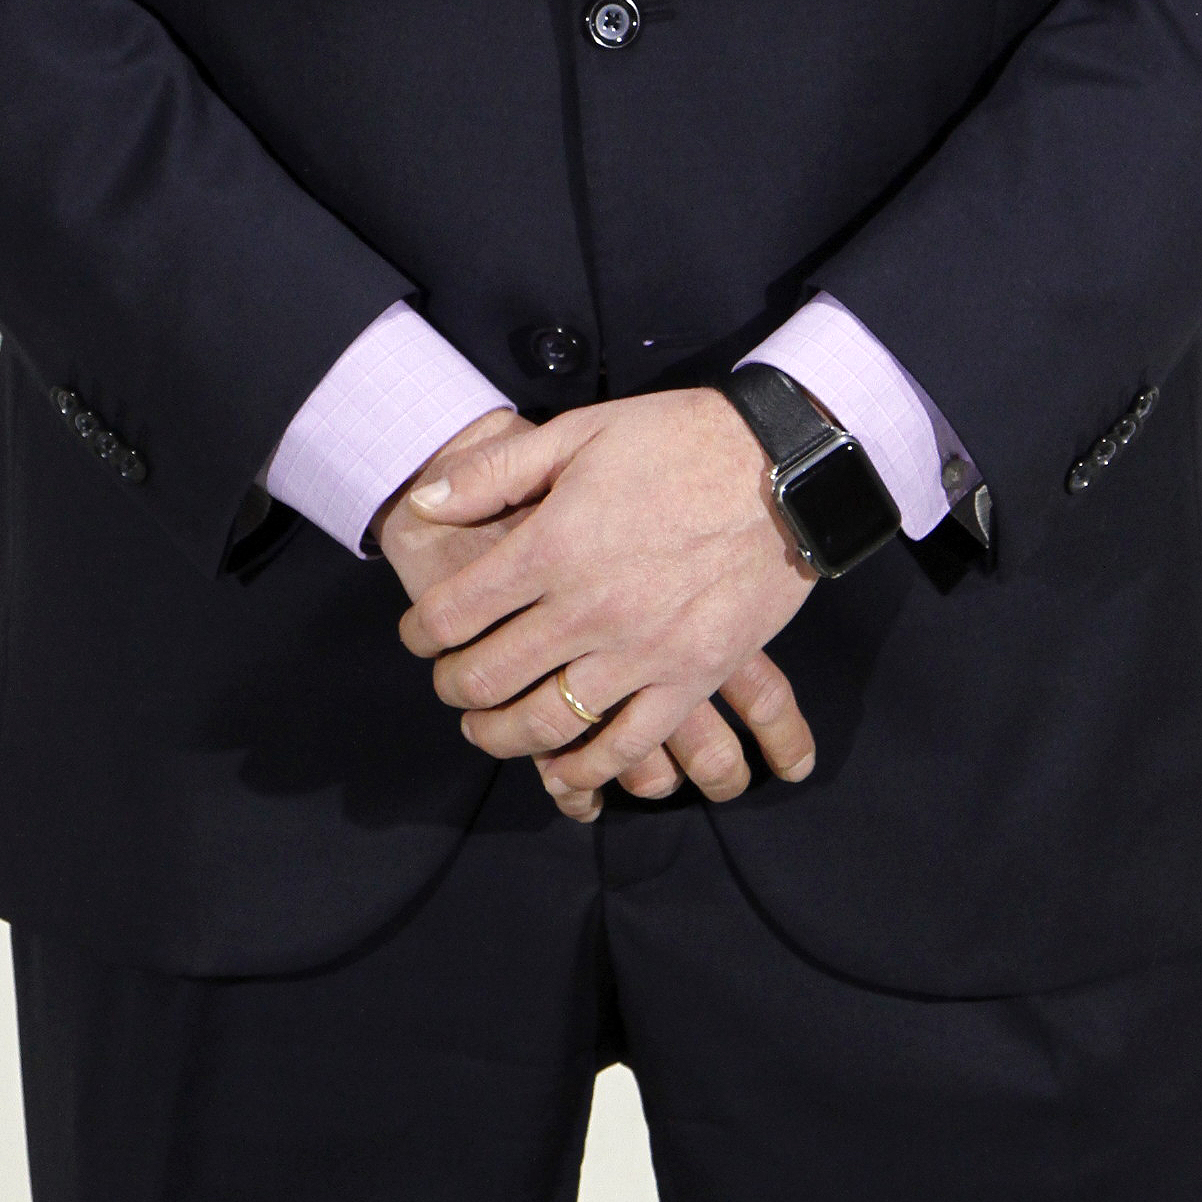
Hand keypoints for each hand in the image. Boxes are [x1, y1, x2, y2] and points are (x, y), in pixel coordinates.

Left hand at [398, 389, 819, 805]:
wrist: (783, 467)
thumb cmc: (677, 439)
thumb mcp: (579, 432)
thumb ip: (494, 470)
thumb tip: (423, 501)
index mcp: (553, 545)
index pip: (455, 612)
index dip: (421, 630)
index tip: (418, 633)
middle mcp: (588, 608)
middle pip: (489, 677)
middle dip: (453, 687)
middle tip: (447, 682)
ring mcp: (642, 652)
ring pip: (546, 722)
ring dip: (501, 737)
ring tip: (487, 729)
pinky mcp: (691, 678)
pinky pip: (626, 746)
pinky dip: (585, 769)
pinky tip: (563, 769)